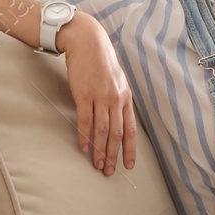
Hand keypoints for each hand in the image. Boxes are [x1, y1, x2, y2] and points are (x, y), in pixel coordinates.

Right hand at [60, 13, 135, 174]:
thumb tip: (118, 119)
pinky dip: (85, 137)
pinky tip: (84, 148)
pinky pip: (86, 121)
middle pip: (117, 134)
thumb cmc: (101, 61)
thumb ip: (118, 99)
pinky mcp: (84, 94)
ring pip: (103, 131)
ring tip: (98, 165)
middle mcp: (116, 99)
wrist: (87, 42)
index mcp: (126, 97)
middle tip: (110, 172)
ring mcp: (100, 97)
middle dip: (114, 155)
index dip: (130, 149)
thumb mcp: (117, 80)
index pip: (131, 129)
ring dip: (100, 151)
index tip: (128, 165)